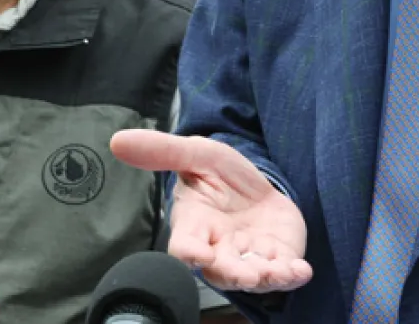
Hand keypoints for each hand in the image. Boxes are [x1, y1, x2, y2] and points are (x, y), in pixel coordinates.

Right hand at [111, 130, 312, 293]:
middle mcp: (220, 249)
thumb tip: (118, 140)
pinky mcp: (278, 258)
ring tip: (277, 272)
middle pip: (221, 271)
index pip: (184, 247)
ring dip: (265, 278)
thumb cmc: (221, 174)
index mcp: (195, 226)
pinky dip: (292, 276)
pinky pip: (284, 275)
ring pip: (253, 277)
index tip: (199, 254)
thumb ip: (163, 150)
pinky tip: (301, 271)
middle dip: (235, 274)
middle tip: (249, 274)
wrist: (258, 183)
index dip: (189, 254)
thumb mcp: (198, 153)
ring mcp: (249, 257)